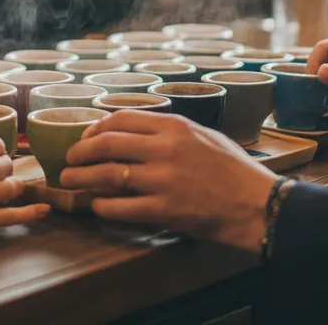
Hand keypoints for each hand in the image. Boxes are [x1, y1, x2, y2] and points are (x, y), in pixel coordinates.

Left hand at [59, 111, 276, 253]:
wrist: (258, 204)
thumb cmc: (233, 169)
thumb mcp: (203, 135)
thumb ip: (169, 131)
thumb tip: (133, 130)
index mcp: (175, 125)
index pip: (120, 118)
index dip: (95, 128)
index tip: (86, 136)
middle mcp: (165, 149)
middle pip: (106, 143)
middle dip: (80, 151)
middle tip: (69, 158)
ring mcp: (163, 180)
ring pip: (106, 175)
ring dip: (82, 178)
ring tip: (70, 180)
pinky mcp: (165, 210)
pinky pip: (120, 207)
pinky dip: (102, 206)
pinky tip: (96, 206)